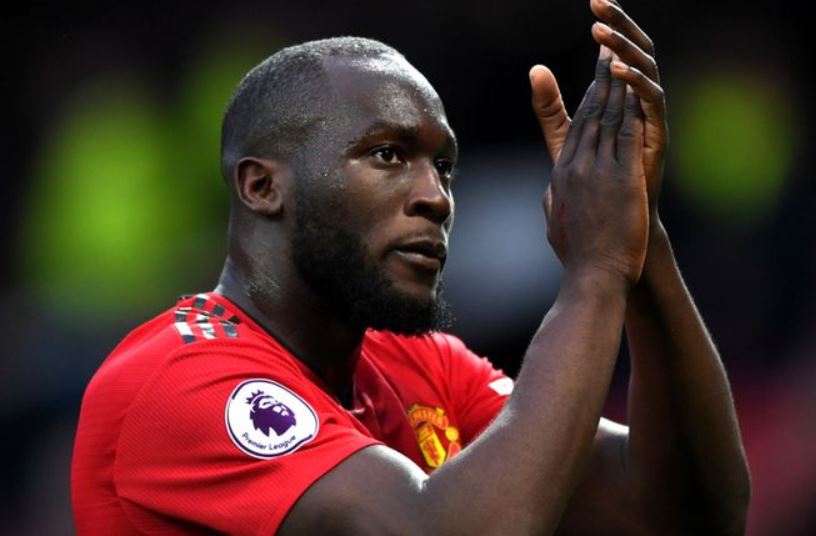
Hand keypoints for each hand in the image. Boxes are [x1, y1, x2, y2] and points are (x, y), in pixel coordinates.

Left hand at [531, 0, 666, 218]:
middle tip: (600, 1)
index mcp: (619, 100)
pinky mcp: (656, 135)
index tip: (594, 1)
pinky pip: (652, 101)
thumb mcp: (565, 139)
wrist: (614, 227)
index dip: (606, 29)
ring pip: (645, 69)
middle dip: (618, 26)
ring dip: (624, 48)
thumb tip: (534, 70)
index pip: (614, 54)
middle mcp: (637, 103)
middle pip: (633, 52)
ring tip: (601, 34)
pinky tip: (617, 70)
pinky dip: (636, 82)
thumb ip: (551, 107)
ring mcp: (649, 118)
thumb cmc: (594, 184)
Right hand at [543, 52, 648, 287]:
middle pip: (589, 115)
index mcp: (560, 176)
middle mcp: (575, 167)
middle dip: (599, 80)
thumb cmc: (577, 257)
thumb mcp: (555, 223)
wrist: (593, 276)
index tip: (594, 80)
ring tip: (622, 60)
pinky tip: (638, 91)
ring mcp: (597, 172)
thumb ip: (553, 199)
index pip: (574, 128)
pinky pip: (627, 136)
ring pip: (607, 119)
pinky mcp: (621, 179)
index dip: (586, 99)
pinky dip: (631, 110)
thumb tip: (551, 191)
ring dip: (616, 86)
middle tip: (606, 53)